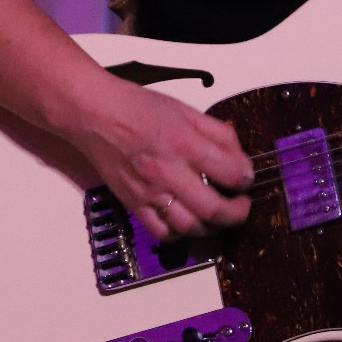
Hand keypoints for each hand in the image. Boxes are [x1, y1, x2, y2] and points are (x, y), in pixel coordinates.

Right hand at [64, 81, 254, 239]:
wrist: (95, 115)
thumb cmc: (139, 108)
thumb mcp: (186, 110)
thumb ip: (217, 133)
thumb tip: (238, 156)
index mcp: (185, 143)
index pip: (231, 173)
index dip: (247, 178)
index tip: (246, 178)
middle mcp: (169, 172)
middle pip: (214, 209)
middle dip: (237, 213)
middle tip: (241, 205)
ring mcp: (150, 192)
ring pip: (190, 227)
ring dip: (211, 227)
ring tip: (216, 215)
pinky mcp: (134, 204)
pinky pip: (162, 232)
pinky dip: (180, 234)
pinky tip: (187, 221)